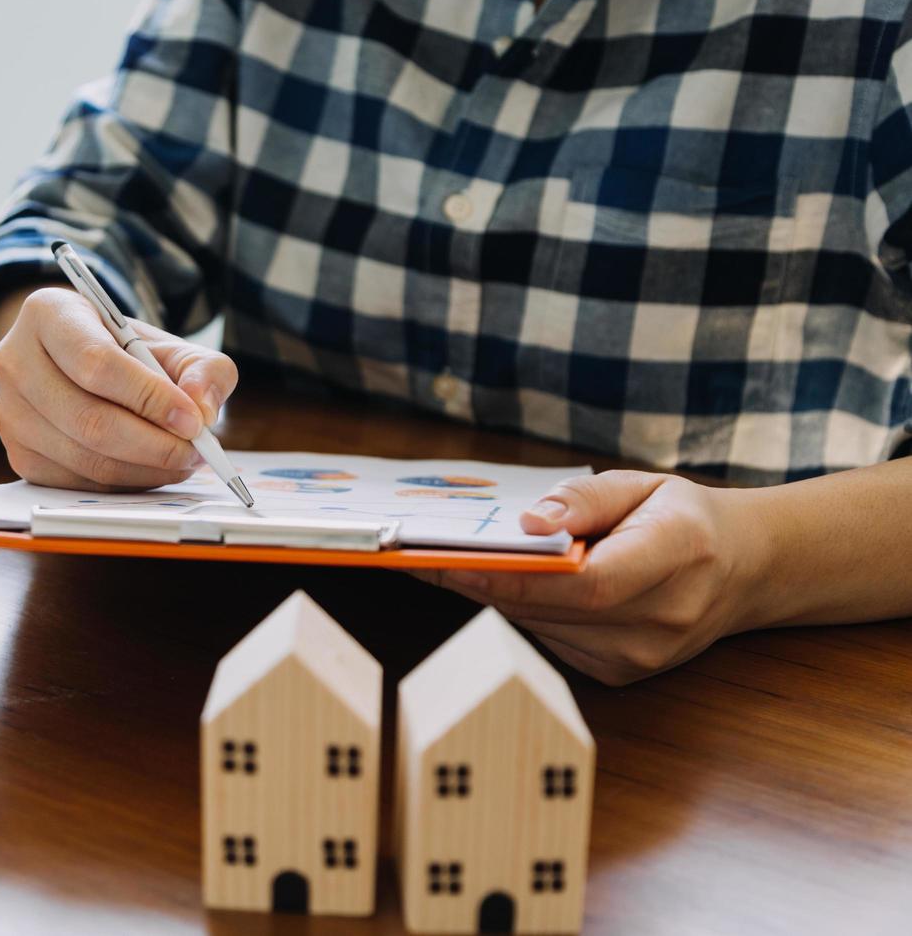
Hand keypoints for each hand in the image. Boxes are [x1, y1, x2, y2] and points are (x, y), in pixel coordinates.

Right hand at [0, 287, 237, 489]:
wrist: (76, 365)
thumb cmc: (123, 352)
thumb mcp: (168, 344)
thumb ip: (202, 368)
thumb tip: (202, 410)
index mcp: (48, 314)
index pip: (96, 363)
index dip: (149, 397)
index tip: (192, 419)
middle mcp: (15, 361)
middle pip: (89, 419)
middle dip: (154, 444)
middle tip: (196, 451)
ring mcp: (10, 414)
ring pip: (85, 458)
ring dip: (146, 468)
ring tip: (182, 460)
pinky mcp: (19, 456)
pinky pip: (78, 482)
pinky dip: (125, 482)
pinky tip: (150, 468)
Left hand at [413, 470, 771, 684]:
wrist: (746, 572)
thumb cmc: (687, 520)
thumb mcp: (643, 484)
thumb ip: (584, 499)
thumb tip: (527, 521)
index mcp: (678, 555)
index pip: (583, 582)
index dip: (512, 576)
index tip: (448, 558)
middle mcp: (662, 618)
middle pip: (549, 609)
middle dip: (476, 581)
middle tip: (413, 553)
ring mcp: (641, 657)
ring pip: (540, 627)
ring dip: (490, 597)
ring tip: (436, 562)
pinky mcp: (619, 674)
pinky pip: (550, 640)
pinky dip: (520, 612)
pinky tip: (494, 584)